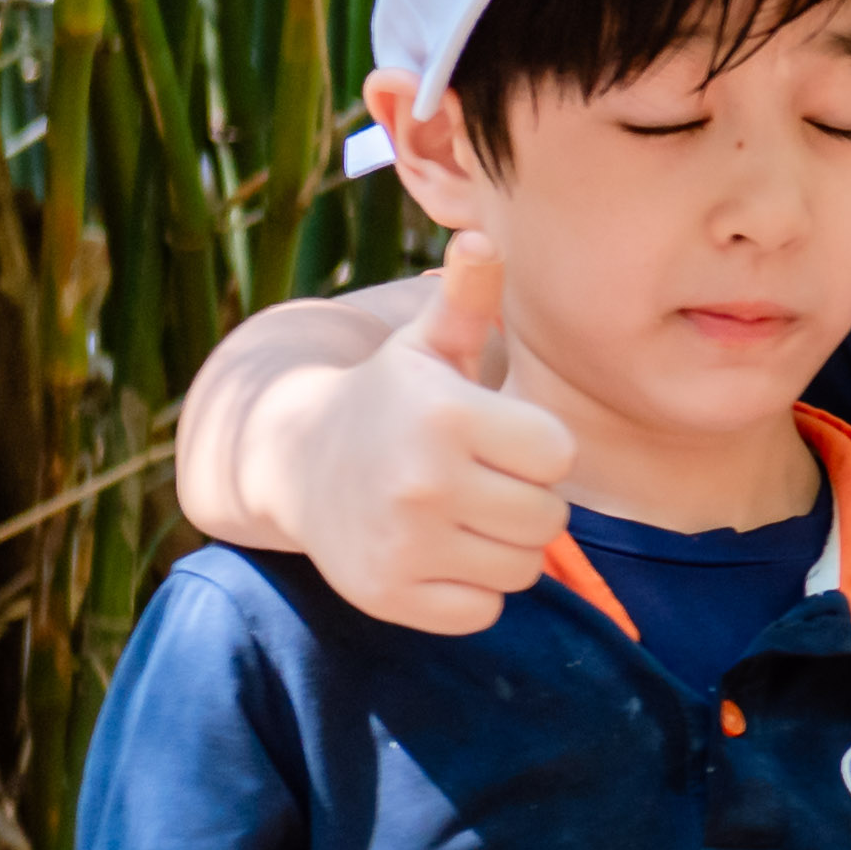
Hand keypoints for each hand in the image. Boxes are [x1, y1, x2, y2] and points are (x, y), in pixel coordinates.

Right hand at [243, 240, 575, 633]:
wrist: (291, 461)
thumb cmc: (388, 398)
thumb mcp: (423, 343)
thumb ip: (468, 298)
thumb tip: (483, 238)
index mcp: (446, 415)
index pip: (559, 455)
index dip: (536, 448)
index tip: (495, 436)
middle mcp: (423, 481)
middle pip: (548, 517)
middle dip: (525, 500)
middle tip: (477, 479)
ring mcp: (403, 544)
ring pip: (521, 569)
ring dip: (502, 547)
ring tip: (457, 513)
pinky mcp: (389, 596)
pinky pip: (482, 611)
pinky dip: (470, 591)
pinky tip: (436, 551)